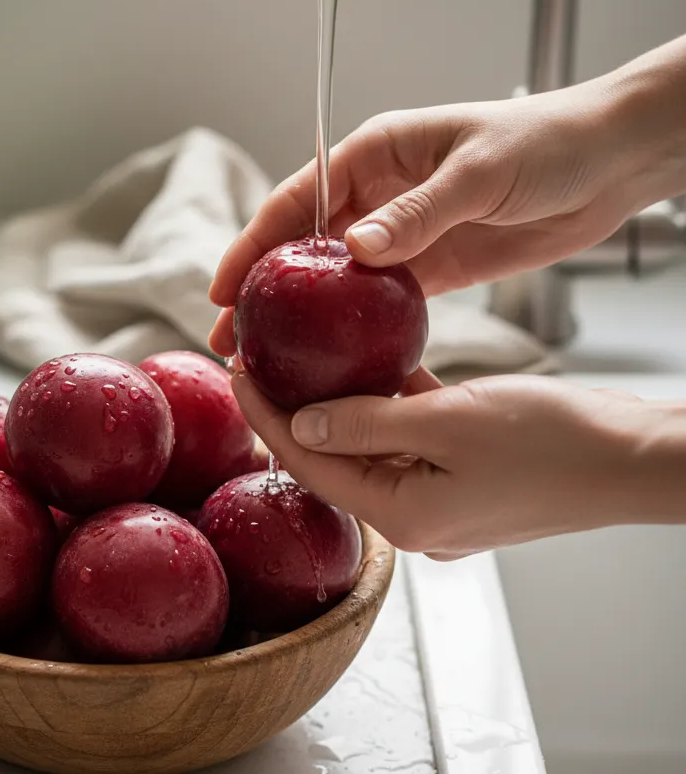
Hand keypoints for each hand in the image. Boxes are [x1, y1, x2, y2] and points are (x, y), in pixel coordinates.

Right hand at [209, 34, 685, 357]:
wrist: (608, 163)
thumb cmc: (546, 143)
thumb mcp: (478, 173)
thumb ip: (418, 212)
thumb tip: (354, 248)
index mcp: (376, 153)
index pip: (297, 199)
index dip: (254, 243)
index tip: (225, 286)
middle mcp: (379, 193)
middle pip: (303, 245)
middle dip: (264, 289)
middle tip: (233, 339)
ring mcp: (403, 233)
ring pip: (335, 278)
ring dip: (302, 316)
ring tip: (269, 358)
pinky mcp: (431, 266)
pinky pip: (380, 298)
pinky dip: (353, 326)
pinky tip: (332, 356)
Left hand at [231, 368, 685, 557]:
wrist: (633, 458)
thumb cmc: (555, 443)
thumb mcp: (448, 422)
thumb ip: (368, 422)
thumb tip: (301, 420)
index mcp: (402, 515)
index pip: (310, 461)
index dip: (266, 416)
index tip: (237, 371)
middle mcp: (413, 516)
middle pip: (332, 456)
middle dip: (292, 408)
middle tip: (260, 358)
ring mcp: (438, 498)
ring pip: (369, 444)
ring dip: (338, 402)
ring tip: (300, 356)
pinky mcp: (461, 476)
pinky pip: (408, 438)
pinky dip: (387, 404)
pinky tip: (371, 363)